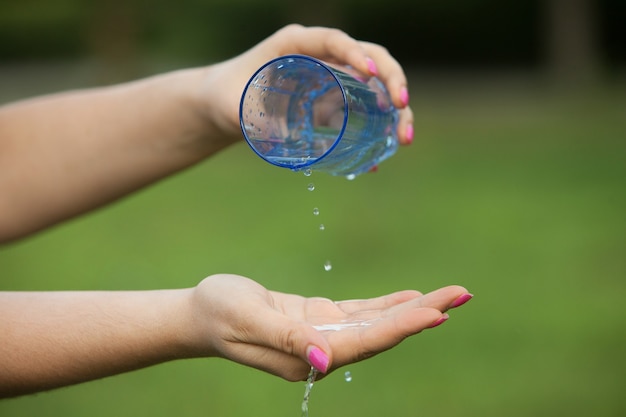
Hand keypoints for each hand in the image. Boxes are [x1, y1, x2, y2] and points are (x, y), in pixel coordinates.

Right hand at [187, 274, 470, 380]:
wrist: (201, 314)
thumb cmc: (219, 312)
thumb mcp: (248, 320)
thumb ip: (288, 339)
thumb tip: (327, 362)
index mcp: (309, 357)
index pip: (366, 342)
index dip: (402, 326)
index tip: (437, 312)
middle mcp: (324, 352)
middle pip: (382, 333)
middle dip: (422, 314)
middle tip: (462, 294)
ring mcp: (324, 337)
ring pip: (378, 322)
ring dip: (414, 308)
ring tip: (451, 295)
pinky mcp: (321, 320)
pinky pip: (363, 313)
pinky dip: (389, 305)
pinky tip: (413, 297)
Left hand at [197, 24, 413, 146]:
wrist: (226, 104)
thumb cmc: (226, 95)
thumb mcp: (232, 105)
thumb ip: (249, 117)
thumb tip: (278, 137)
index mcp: (296, 44)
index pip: (333, 40)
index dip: (355, 52)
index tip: (369, 73)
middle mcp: (321, 57)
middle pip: (370, 58)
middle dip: (392, 80)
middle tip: (402, 106)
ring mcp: (332, 80)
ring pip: (375, 87)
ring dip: (395, 111)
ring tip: (403, 139)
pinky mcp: (333, 104)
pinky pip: (363, 113)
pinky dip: (376, 132)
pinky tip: (381, 157)